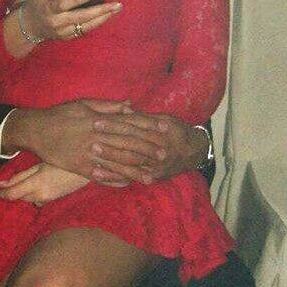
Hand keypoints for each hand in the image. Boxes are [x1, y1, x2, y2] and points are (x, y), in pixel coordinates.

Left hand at [0, 163, 89, 205]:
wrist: (86, 171)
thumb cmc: (62, 162)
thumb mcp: (40, 165)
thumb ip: (20, 176)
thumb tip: (1, 185)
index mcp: (36, 184)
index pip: (12, 194)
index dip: (2, 193)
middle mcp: (40, 196)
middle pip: (19, 198)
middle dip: (13, 190)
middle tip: (16, 178)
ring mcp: (47, 201)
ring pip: (27, 200)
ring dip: (24, 193)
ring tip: (30, 179)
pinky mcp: (52, 202)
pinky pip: (37, 200)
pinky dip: (33, 194)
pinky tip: (39, 184)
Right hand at [3, 99, 172, 185]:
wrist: (36, 130)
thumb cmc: (61, 114)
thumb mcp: (83, 104)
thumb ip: (108, 106)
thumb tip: (130, 105)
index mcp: (98, 120)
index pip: (128, 123)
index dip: (147, 127)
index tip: (164, 130)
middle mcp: (95, 137)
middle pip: (126, 144)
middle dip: (146, 150)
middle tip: (165, 155)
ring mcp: (88, 154)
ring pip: (115, 163)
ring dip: (135, 171)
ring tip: (152, 177)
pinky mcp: (79, 167)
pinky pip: (100, 175)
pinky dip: (114, 180)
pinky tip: (127, 184)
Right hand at [22, 0, 121, 40]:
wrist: (30, 27)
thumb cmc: (36, 3)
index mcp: (49, 10)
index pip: (64, 5)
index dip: (77, 0)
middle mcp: (58, 23)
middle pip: (81, 17)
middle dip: (100, 11)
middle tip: (116, 5)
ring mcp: (64, 32)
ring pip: (86, 26)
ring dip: (103, 18)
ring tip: (115, 9)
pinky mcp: (69, 37)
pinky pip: (85, 30)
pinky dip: (97, 23)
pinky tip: (107, 15)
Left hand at [91, 112, 208, 182]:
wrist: (195, 152)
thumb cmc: (177, 130)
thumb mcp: (165, 118)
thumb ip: (143, 116)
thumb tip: (124, 108)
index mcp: (160, 133)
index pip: (133, 127)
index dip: (114, 124)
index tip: (97, 121)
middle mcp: (158, 151)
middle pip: (130, 146)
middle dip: (110, 142)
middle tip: (91, 138)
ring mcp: (155, 167)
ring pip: (129, 164)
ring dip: (109, 160)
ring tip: (92, 154)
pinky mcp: (151, 178)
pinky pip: (130, 178)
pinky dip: (113, 176)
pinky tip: (98, 174)